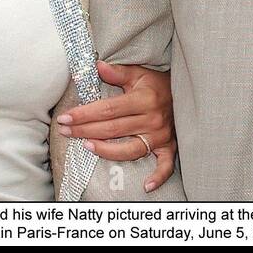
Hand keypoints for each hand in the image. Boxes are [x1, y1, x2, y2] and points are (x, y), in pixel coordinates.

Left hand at [56, 61, 175, 191]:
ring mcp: (161, 135)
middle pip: (113, 129)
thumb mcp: (140, 73)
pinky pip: (166, 166)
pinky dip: (158, 177)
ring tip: (86, 146)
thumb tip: (96, 65)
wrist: (187, 92)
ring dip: (107, 151)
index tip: (66, 117)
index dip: (84, 114)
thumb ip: (118, 72)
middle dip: (85, 130)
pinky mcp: (169, 147)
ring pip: (130, 149)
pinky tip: (146, 186)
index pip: (108, 109)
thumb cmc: (158, 83)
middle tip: (64, 130)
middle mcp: (152, 119)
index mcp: (143, 99)